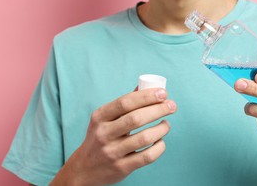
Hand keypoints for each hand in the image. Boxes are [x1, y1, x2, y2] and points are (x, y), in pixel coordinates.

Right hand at [51, 88, 176, 185]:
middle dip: (159, 109)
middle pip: (136, 118)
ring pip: (144, 138)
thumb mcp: (104, 119)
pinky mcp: (122, 168)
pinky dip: (159, 147)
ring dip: (161, 128)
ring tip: (166, 124)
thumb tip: (145, 86)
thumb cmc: (100, 137)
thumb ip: (124, 104)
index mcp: (100, 117)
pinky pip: (147, 156)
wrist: (84, 169)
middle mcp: (104, 134)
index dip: (146, 96)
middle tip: (172, 106)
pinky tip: (160, 141)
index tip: (163, 93)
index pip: (125, 102)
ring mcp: (112, 152)